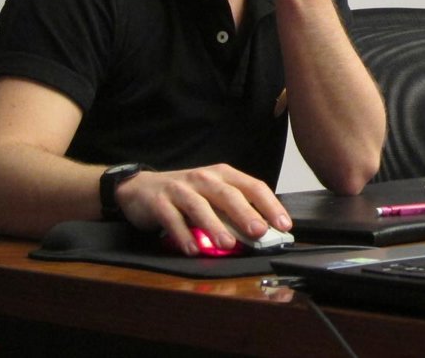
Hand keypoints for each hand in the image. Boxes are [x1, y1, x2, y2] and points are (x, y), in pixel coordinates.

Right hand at [116, 164, 290, 255]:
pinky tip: (192, 249)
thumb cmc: (186, 194)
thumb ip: (233, 212)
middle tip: (260, 232)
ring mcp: (181, 189)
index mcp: (224, 175)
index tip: (284, 225)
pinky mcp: (159, 202)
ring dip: (216, 227)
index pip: (253, 186)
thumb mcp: (213, 196)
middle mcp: (204, 178)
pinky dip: (183, 235)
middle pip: (229, 195)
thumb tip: (261, 235)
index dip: (270, 205)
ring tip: (228, 245)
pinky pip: (172, 219)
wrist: (141, 188)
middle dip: (246, 214)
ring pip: (201, 207)